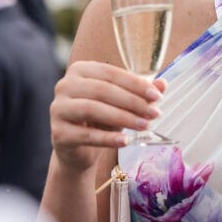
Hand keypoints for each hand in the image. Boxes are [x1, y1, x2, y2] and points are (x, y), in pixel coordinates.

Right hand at [49, 60, 164, 171]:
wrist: (78, 150)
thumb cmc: (100, 120)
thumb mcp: (121, 103)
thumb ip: (139, 92)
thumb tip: (163, 84)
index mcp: (80, 70)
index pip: (110, 73)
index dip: (135, 84)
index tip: (157, 96)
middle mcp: (65, 85)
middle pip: (102, 90)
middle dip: (132, 102)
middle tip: (155, 113)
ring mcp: (58, 109)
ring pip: (93, 109)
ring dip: (123, 118)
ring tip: (145, 126)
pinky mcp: (58, 133)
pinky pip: (86, 134)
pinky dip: (108, 138)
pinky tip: (126, 141)